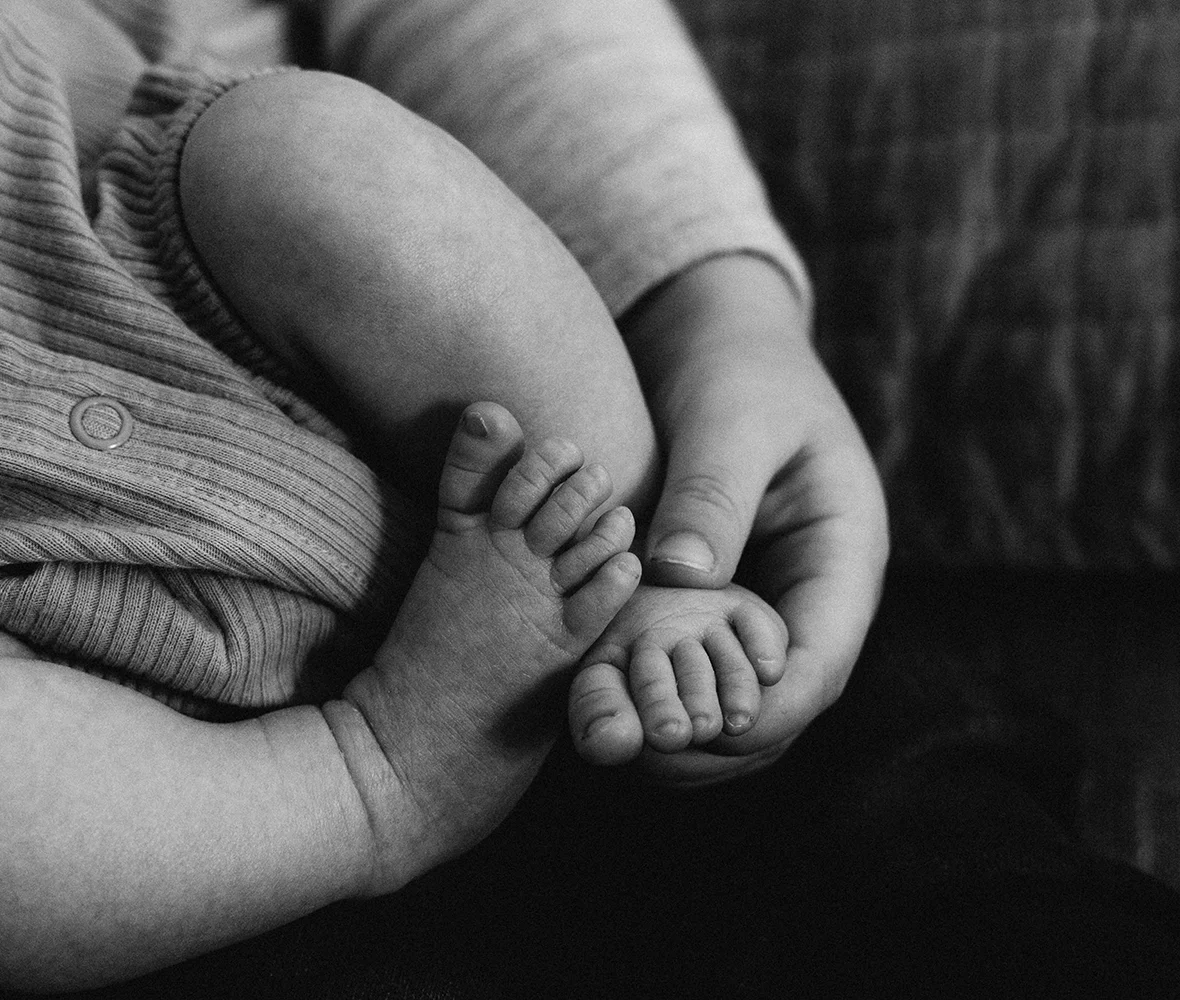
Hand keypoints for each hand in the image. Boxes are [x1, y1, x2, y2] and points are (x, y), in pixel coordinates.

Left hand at [616, 255, 889, 785]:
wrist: (717, 340)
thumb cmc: (735, 368)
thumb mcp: (729, 421)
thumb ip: (711, 495)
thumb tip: (680, 578)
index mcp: (845, 556)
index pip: (818, 663)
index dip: (760, 710)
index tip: (695, 731)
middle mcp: (813, 597)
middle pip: (778, 705)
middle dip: (711, 741)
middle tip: (630, 748)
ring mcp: (768, 606)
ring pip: (735, 701)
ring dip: (679, 730)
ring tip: (607, 737)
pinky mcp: (719, 607)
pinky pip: (697, 670)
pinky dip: (656, 692)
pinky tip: (599, 696)